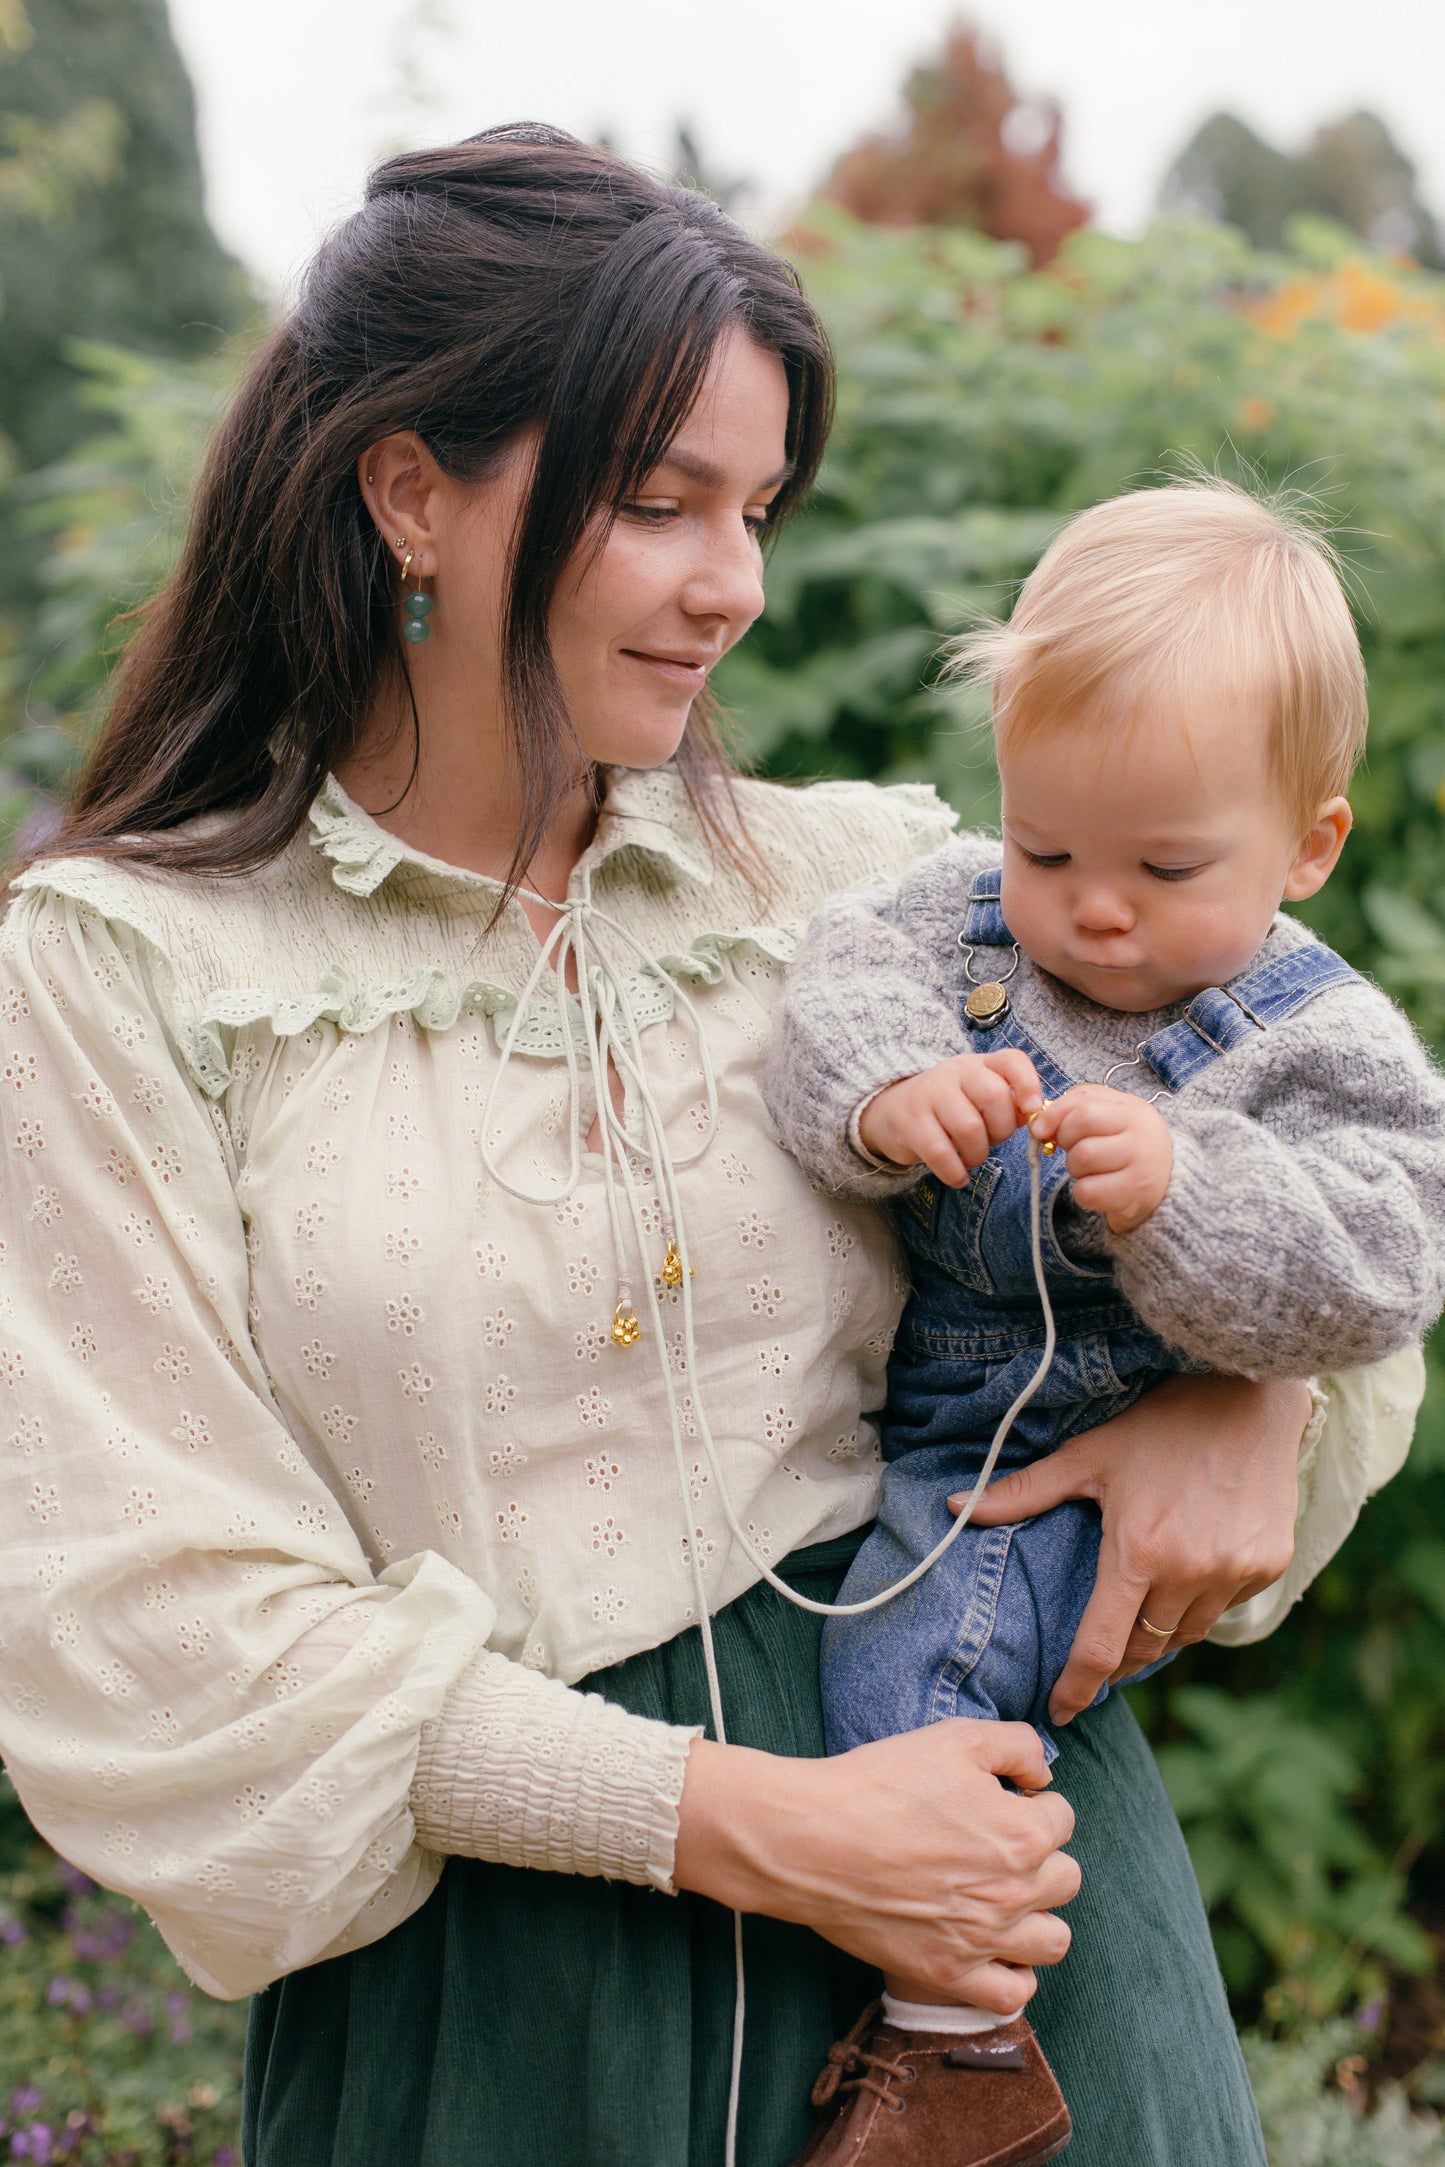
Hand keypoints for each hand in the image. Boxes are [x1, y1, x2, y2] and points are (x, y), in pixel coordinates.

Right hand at [673, 1720, 1079, 2009]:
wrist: (812, 1839)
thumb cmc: (880, 1783)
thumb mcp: (953, 1737)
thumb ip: (1016, 1746)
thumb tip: (1042, 1776)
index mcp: (1021, 1832)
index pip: (1062, 1817)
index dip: (1031, 1802)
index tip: (998, 1801)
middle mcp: (1014, 1891)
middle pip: (1066, 1878)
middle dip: (1040, 1856)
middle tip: (995, 1845)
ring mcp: (983, 1939)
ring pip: (1053, 1941)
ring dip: (1037, 1916)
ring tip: (1002, 1898)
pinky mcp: (949, 1974)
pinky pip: (1012, 1995)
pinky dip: (1012, 1974)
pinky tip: (990, 1947)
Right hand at [858, 1052, 1043, 1186]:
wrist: (891, 1110)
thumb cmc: (948, 1108)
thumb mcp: (978, 1097)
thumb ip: (1009, 1105)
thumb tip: (1037, 1118)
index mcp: (979, 1065)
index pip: (1011, 1060)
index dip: (1028, 1083)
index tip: (1032, 1109)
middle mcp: (955, 1073)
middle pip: (994, 1096)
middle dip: (1002, 1130)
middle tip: (992, 1141)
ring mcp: (929, 1095)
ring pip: (969, 1128)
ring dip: (978, 1154)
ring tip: (971, 1158)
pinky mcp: (910, 1123)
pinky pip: (941, 1153)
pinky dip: (955, 1172)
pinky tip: (957, 1176)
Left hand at [959, 1373, 1307, 1722]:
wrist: (1248, 1395)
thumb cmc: (1159, 1423)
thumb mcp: (1087, 1455)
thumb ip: (1024, 1492)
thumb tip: (954, 1507)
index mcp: (1137, 1553)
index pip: (1100, 1648)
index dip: (1077, 1687)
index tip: (1061, 1711)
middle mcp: (1190, 1573)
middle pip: (1143, 1649)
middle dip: (1115, 1659)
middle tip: (1097, 1655)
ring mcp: (1234, 1573)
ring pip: (1186, 1635)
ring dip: (1158, 1635)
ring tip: (1139, 1615)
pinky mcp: (1268, 1566)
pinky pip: (1224, 1608)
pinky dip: (1201, 1604)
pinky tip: (1188, 1576)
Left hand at [1028, 1084, 1171, 1233]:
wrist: (1166, 1187)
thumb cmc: (1127, 1148)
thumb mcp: (1110, 1119)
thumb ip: (1077, 1110)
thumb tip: (1040, 1124)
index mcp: (1134, 1109)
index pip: (1084, 1102)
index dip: (1054, 1114)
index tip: (1040, 1128)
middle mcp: (1142, 1133)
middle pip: (1081, 1124)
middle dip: (1065, 1138)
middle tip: (1073, 1149)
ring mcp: (1141, 1164)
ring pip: (1081, 1157)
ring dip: (1074, 1167)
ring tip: (1090, 1170)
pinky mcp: (1133, 1195)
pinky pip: (1087, 1191)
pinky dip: (1083, 1192)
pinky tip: (1098, 1189)